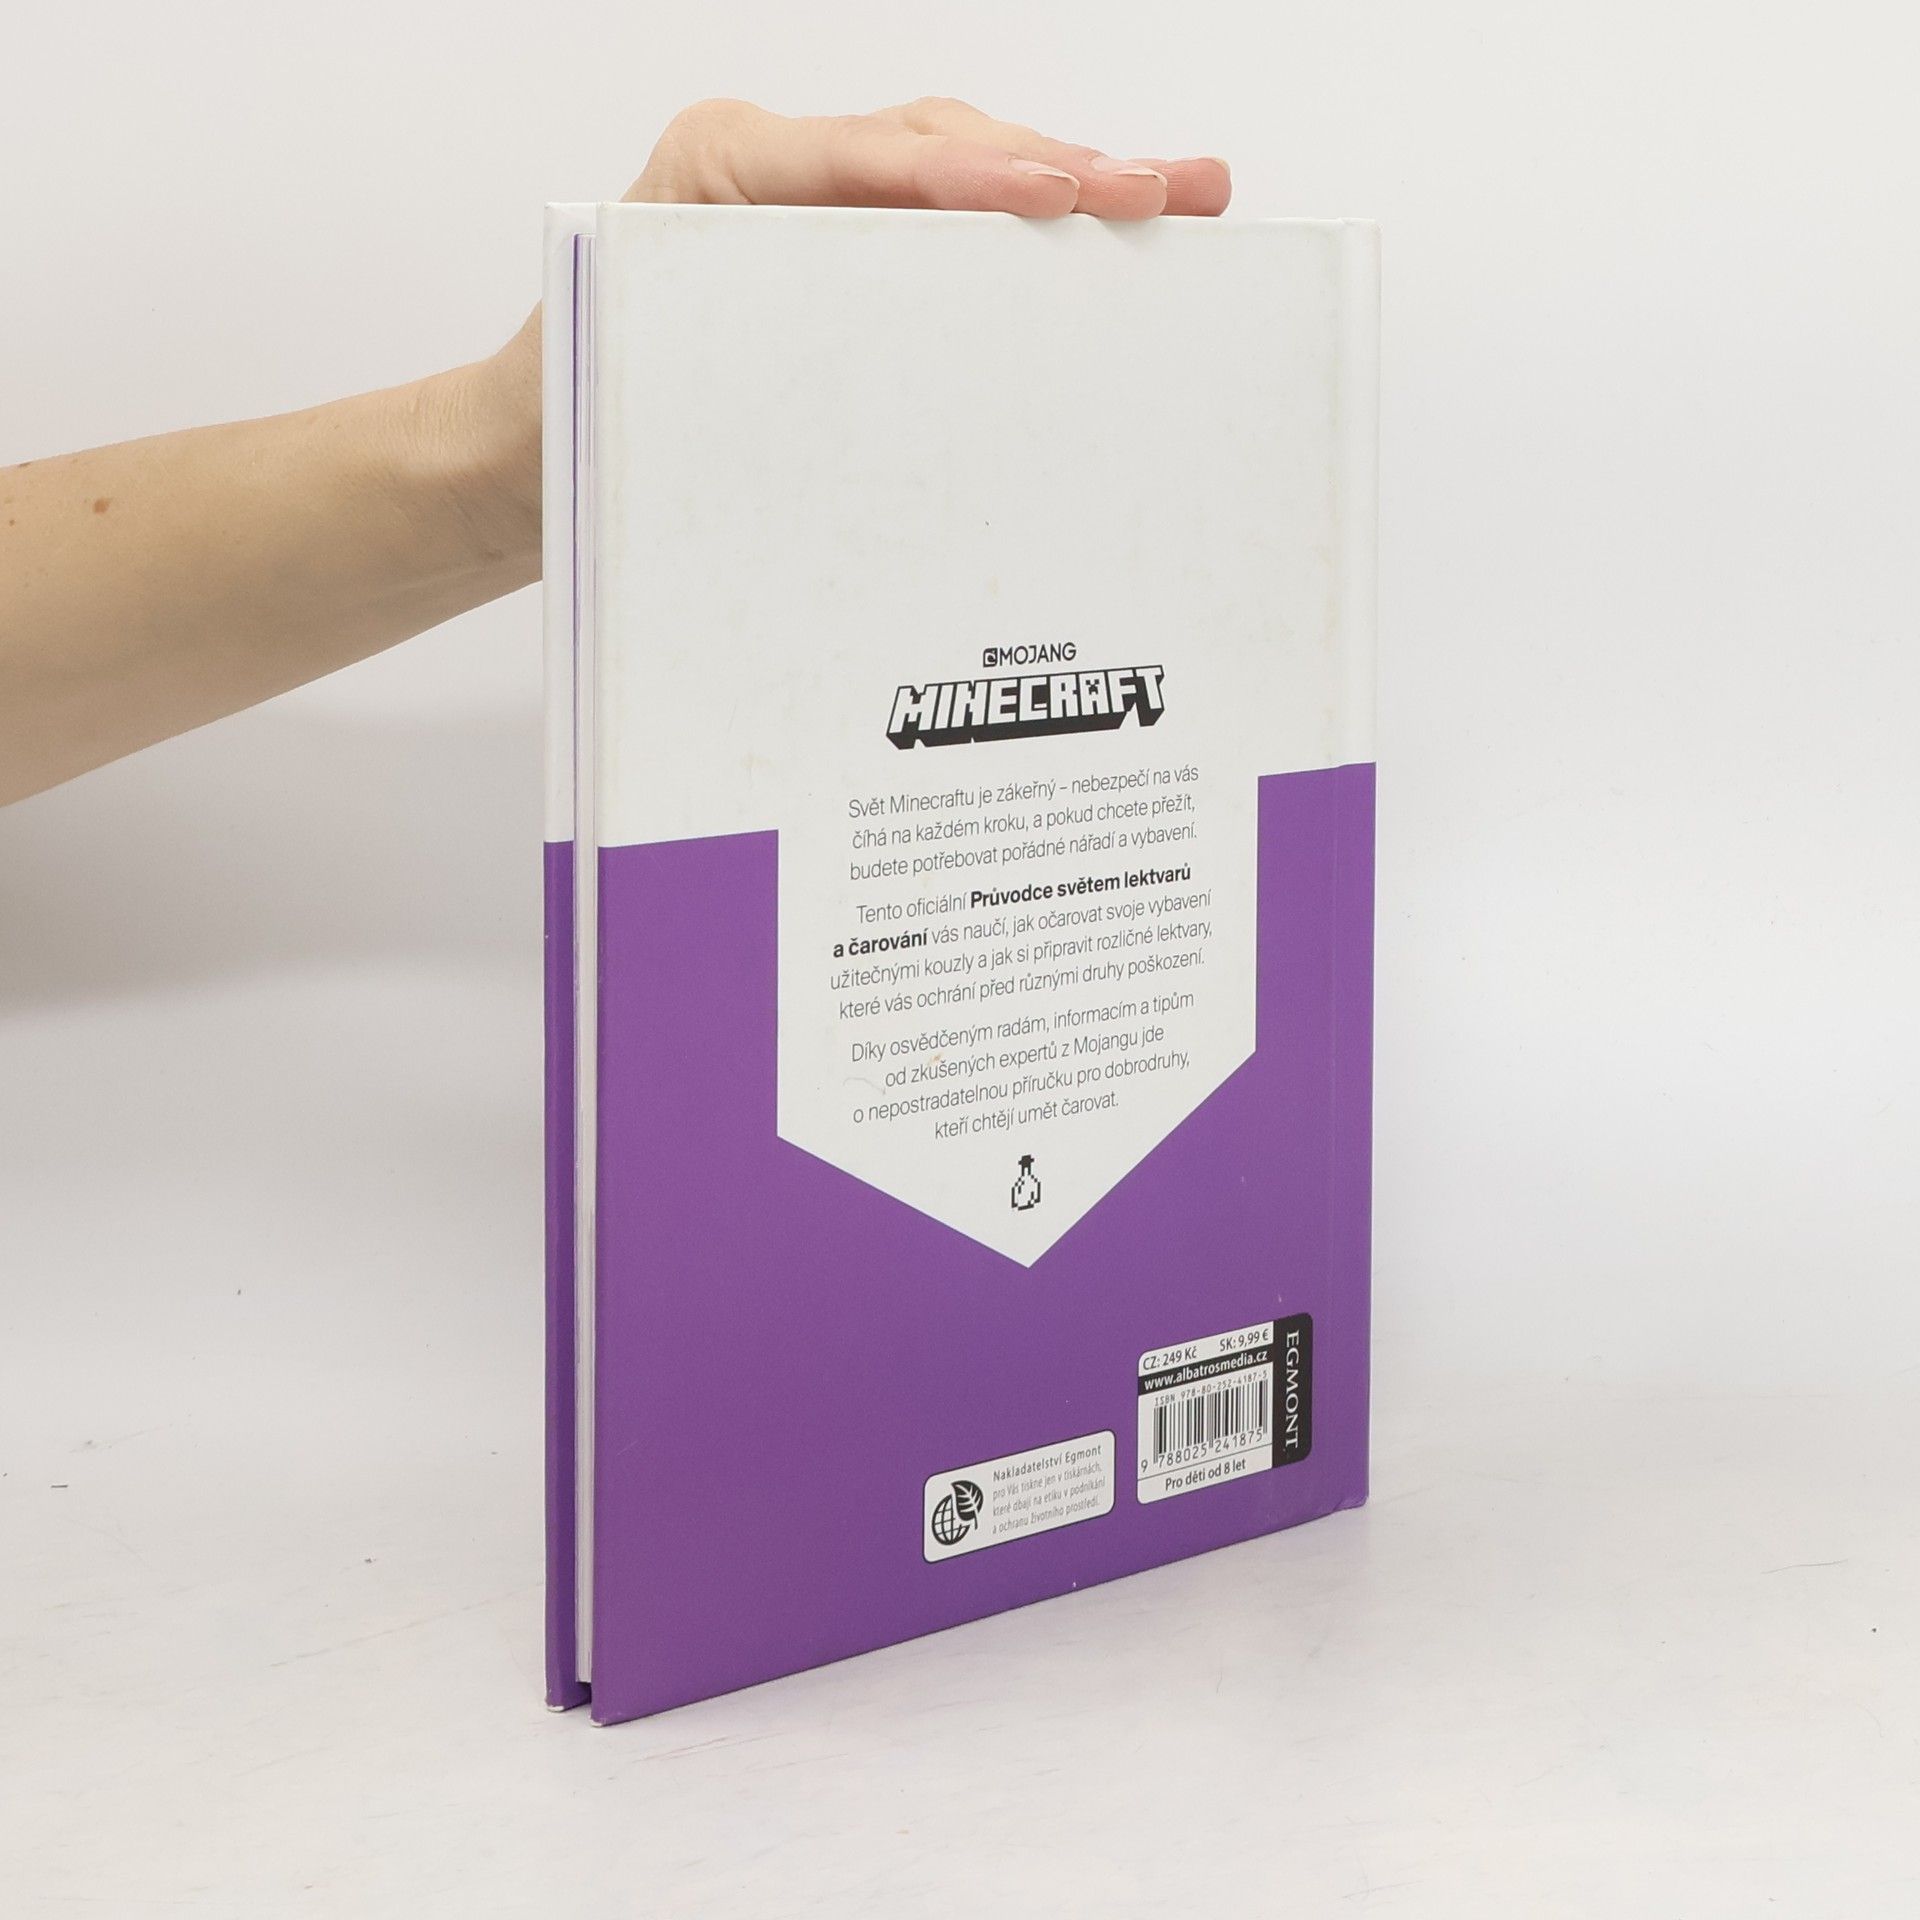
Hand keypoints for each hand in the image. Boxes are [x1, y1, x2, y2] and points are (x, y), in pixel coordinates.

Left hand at [474, 98, 1231, 525]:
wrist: (525, 451)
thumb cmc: (570, 415)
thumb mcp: (646, 381)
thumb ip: (753, 351)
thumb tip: (877, 362)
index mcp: (717, 171)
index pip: (867, 162)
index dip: (972, 180)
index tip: (1063, 198)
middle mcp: (772, 170)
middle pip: (938, 146)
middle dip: (1062, 169)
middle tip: (1169, 190)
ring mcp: (813, 205)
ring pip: (959, 175)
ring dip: (1070, 190)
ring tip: (1180, 197)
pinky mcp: (842, 256)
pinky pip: (946, 230)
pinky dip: (1027, 235)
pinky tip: (1110, 232)